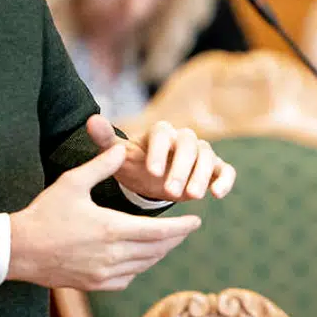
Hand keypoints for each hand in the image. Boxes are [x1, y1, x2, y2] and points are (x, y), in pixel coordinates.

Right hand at [7, 142, 201, 289]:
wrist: (18, 249)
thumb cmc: (44, 213)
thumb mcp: (72, 182)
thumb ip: (101, 166)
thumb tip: (124, 149)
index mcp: (111, 229)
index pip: (159, 232)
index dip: (181, 228)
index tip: (196, 221)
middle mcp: (112, 256)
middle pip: (156, 250)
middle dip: (175, 239)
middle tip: (187, 229)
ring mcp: (103, 274)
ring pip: (144, 265)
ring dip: (159, 253)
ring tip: (168, 241)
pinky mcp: (93, 284)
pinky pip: (127, 279)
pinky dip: (139, 268)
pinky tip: (140, 258)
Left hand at [87, 114, 235, 201]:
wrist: (150, 178)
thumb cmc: (134, 165)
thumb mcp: (118, 156)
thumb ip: (106, 140)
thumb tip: (91, 120)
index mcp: (160, 133)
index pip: (162, 134)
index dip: (159, 151)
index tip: (151, 172)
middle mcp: (183, 138)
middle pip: (188, 145)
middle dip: (181, 168)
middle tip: (171, 192)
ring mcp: (201, 153)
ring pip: (207, 156)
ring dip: (201, 175)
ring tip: (192, 196)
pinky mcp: (214, 168)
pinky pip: (224, 170)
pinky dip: (224, 180)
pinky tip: (217, 195)